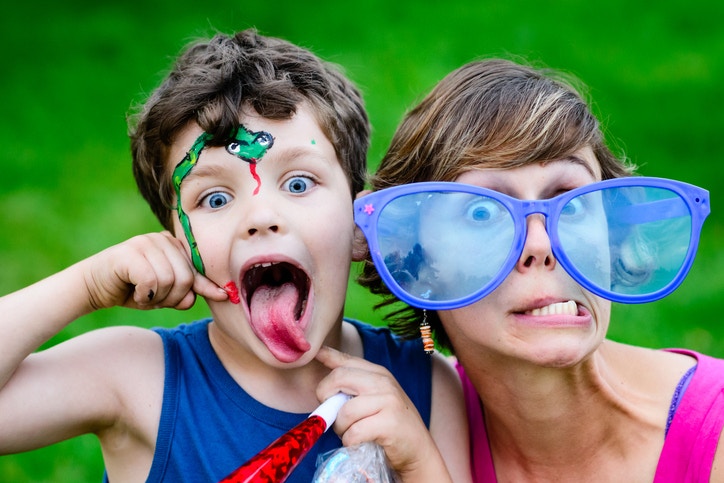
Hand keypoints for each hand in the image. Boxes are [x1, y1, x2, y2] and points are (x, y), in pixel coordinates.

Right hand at [82, 232, 226, 310]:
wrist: (93, 287)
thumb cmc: (131, 290)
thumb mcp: (162, 295)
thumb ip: (181, 295)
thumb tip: (192, 300)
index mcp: (173, 247)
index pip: (196, 269)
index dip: (208, 285)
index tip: (224, 296)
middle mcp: (162, 240)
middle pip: (186, 277)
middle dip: (173, 297)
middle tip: (155, 300)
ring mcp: (146, 243)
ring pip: (170, 280)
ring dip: (157, 297)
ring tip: (143, 294)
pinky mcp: (130, 252)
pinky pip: (152, 280)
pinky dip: (145, 294)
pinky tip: (135, 292)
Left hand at [315, 346, 448, 479]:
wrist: (417, 450)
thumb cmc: (390, 425)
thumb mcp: (374, 398)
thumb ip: (353, 387)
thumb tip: (323, 377)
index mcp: (378, 373)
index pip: (347, 360)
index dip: (328, 355)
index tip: (315, 351)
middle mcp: (383, 382)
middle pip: (339, 378)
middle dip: (325, 397)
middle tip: (330, 414)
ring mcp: (388, 401)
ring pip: (345, 411)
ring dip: (340, 428)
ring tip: (349, 432)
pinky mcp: (389, 423)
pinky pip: (354, 432)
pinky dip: (349, 441)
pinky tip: (358, 442)